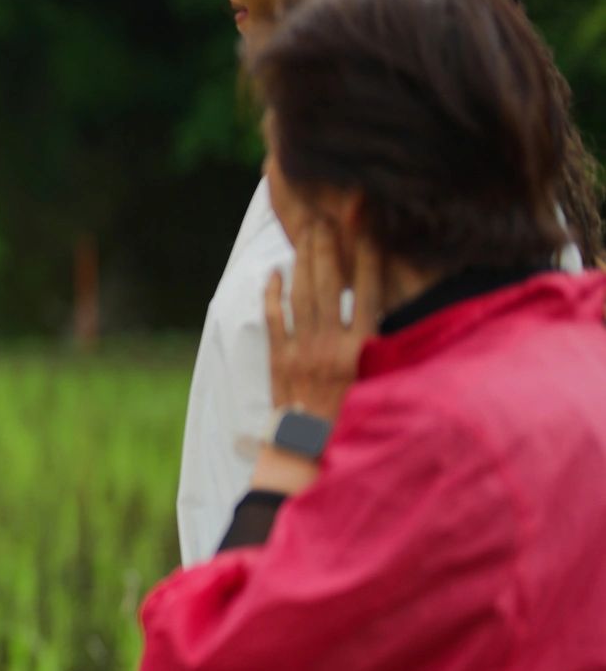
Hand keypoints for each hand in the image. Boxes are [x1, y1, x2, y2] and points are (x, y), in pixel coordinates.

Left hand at [265, 223, 380, 422]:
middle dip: (327, 246)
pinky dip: (273, 294)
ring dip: (303, 260)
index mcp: (363, 349)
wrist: (313, 453)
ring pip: (302, 295)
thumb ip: (388, 347)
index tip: (367, 227)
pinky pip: (274, 319)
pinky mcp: (278, 360)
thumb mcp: (383, 381)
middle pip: (330, 283)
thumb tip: (398, 312)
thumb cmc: (356, 420)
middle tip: (324, 216)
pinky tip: (274, 273)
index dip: (368, 255)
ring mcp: (302, 350)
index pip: (368, 290)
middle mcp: (332, 344)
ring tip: (306, 232)